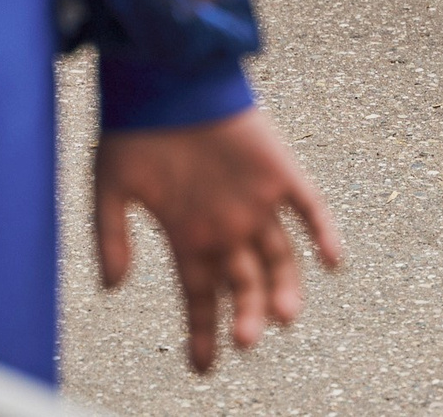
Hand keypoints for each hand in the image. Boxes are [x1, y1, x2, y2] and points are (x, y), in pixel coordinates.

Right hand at [94, 108, 343, 374]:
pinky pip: (311, 207)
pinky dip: (324, 233)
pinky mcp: (280, 171)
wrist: (164, 74)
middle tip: (248, 340)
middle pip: (246, 287)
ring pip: (281, 258)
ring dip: (286, 288)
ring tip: (285, 316)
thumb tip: (111, 289)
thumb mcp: (109, 187)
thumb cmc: (134, 128)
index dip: (203, 334)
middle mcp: (227, 227)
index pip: (201, 299)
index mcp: (190, 237)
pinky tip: (333, 260)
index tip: (203, 369)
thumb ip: (110, 237)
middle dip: (248, 318)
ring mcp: (256, 202)